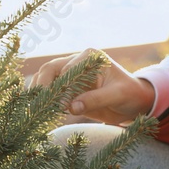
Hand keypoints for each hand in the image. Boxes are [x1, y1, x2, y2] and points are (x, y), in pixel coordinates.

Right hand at [27, 47, 155, 125]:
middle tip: (39, 105)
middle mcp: (78, 61)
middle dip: (42, 86)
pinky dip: (43, 99)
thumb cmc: (129, 94)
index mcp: (90, 57)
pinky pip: (50, 90)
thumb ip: (96, 99)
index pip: (67, 70)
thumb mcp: (117, 96)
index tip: (61, 105)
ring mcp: (71, 74)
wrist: (134, 102)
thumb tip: (71, 107)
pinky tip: (40, 110)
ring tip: (35, 108)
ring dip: (39, 92)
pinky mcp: (68, 87)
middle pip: (50, 69)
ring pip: (46, 78)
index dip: (61, 87)